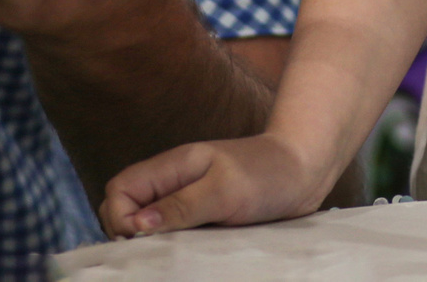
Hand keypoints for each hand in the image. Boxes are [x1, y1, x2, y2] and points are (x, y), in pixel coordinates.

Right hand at [101, 132, 329, 235]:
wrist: (306, 173)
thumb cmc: (267, 173)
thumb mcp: (224, 189)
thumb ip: (181, 205)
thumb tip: (137, 225)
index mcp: (172, 168)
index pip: (119, 191)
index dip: (120, 217)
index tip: (145, 238)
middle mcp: (173, 185)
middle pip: (125, 210)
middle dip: (130, 235)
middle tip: (162, 250)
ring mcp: (187, 203)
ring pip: (148, 228)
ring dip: (154, 246)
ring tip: (178, 255)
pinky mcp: (202, 220)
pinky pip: (173, 237)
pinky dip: (174, 249)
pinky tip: (189, 258)